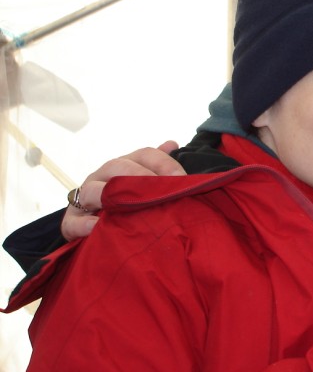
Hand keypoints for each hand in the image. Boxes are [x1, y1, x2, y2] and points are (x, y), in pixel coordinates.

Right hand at [62, 141, 184, 240]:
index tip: (181, 179)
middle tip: (160, 192)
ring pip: (91, 190)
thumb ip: (157, 164)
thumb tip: (172, 144)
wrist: (92, 225)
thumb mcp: (143, 183)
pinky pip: (74, 221)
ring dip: (108, 196)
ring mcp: (85, 196)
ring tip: (127, 206)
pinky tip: (97, 227)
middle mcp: (104, 175)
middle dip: (140, 177)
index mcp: (125, 165)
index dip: (163, 163)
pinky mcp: (72, 221)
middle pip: (118, 166)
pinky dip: (84, 224)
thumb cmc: (126, 202)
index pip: (144, 154)